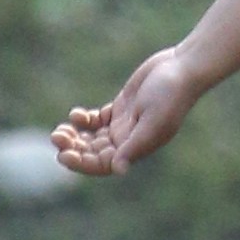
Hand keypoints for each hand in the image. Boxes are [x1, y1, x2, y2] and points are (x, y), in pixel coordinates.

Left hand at [53, 51, 197, 180]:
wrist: (182, 68)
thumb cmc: (171, 94)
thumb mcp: (153, 120)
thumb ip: (134, 145)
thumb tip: (118, 171)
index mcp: (136, 148)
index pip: (103, 165)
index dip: (81, 163)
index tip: (64, 155)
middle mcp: (129, 140)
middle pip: (94, 153)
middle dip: (74, 148)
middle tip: (56, 137)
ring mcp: (125, 124)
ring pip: (93, 138)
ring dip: (75, 136)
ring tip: (60, 130)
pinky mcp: (122, 108)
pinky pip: (98, 120)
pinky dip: (84, 120)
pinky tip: (76, 115)